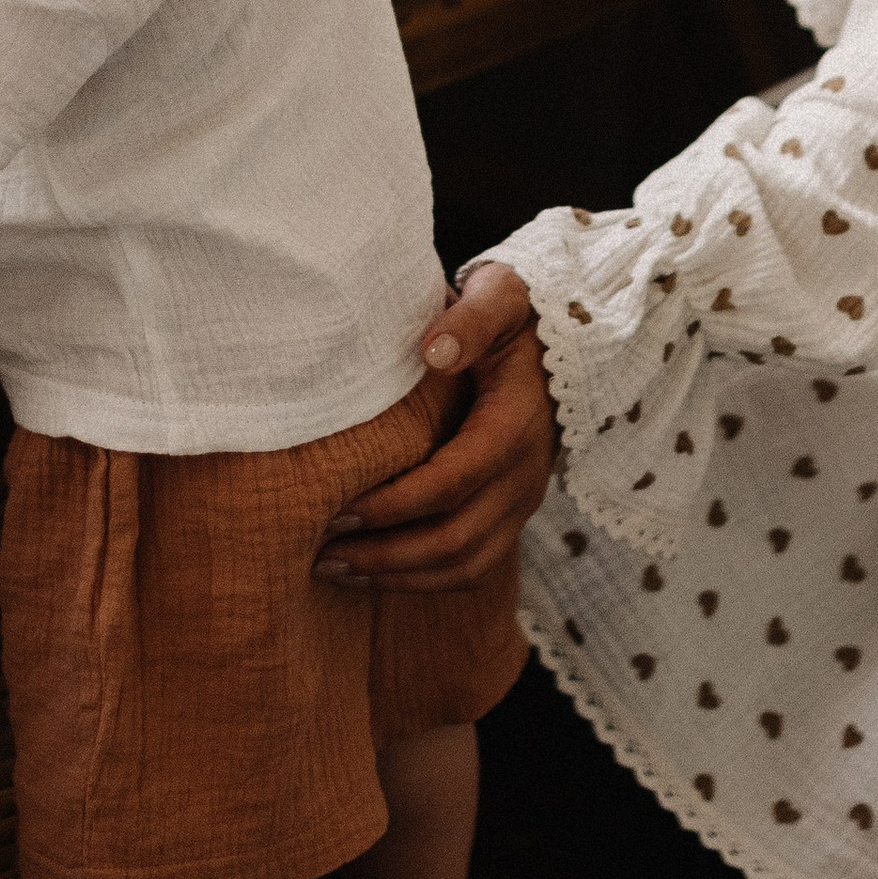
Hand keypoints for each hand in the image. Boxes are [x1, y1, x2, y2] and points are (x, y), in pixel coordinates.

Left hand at [321, 265, 552, 589]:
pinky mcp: (512, 515)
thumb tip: (434, 352)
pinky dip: (423, 580)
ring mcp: (522, 501)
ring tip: (335, 569)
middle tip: (322, 551)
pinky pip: (473, 566)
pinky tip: (373, 572)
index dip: (395, 504)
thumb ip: (471, 319)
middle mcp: (525, 475)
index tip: (338, 509)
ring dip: (399, 575)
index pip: (453, 482)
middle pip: (456, 539)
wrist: (555, 342)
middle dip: (386, 553)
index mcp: (515, 426)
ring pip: (465, 564)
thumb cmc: (512, 317)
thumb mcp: (499, 298)